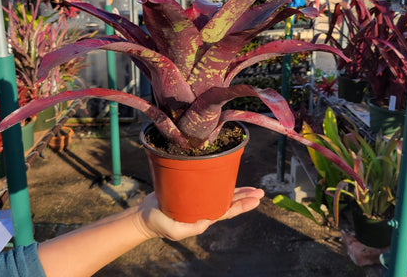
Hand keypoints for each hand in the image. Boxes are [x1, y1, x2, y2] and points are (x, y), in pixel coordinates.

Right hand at [134, 187, 264, 240]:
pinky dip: (220, 181)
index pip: (228, 211)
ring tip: (253, 188)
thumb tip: (206, 222)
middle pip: (230, 202)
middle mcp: (205, 208)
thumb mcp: (175, 229)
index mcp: (204, 218)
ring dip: (238, 191)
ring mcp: (199, 199)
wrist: (145, 216)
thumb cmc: (159, 223)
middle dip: (246, 197)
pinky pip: (209, 185)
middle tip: (261, 192)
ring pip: (223, 194)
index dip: (242, 205)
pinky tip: (226, 177)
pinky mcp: (191, 189)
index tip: (256, 199)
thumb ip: (190, 227)